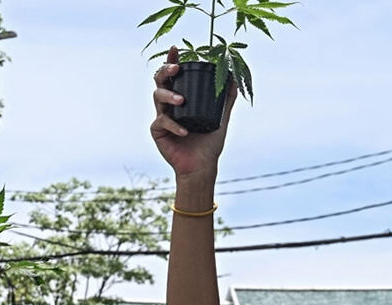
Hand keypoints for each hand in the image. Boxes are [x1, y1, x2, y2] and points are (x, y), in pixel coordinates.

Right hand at [150, 47, 236, 179]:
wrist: (201, 167)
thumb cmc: (209, 144)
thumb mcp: (221, 118)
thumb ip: (226, 99)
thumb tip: (235, 77)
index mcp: (181, 98)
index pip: (174, 75)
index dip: (172, 60)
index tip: (176, 49)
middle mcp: (169, 105)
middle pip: (160, 80)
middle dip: (166, 71)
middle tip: (176, 68)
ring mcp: (162, 117)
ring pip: (157, 97)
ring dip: (169, 95)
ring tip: (182, 100)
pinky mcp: (157, 132)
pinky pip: (162, 122)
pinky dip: (174, 125)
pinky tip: (185, 131)